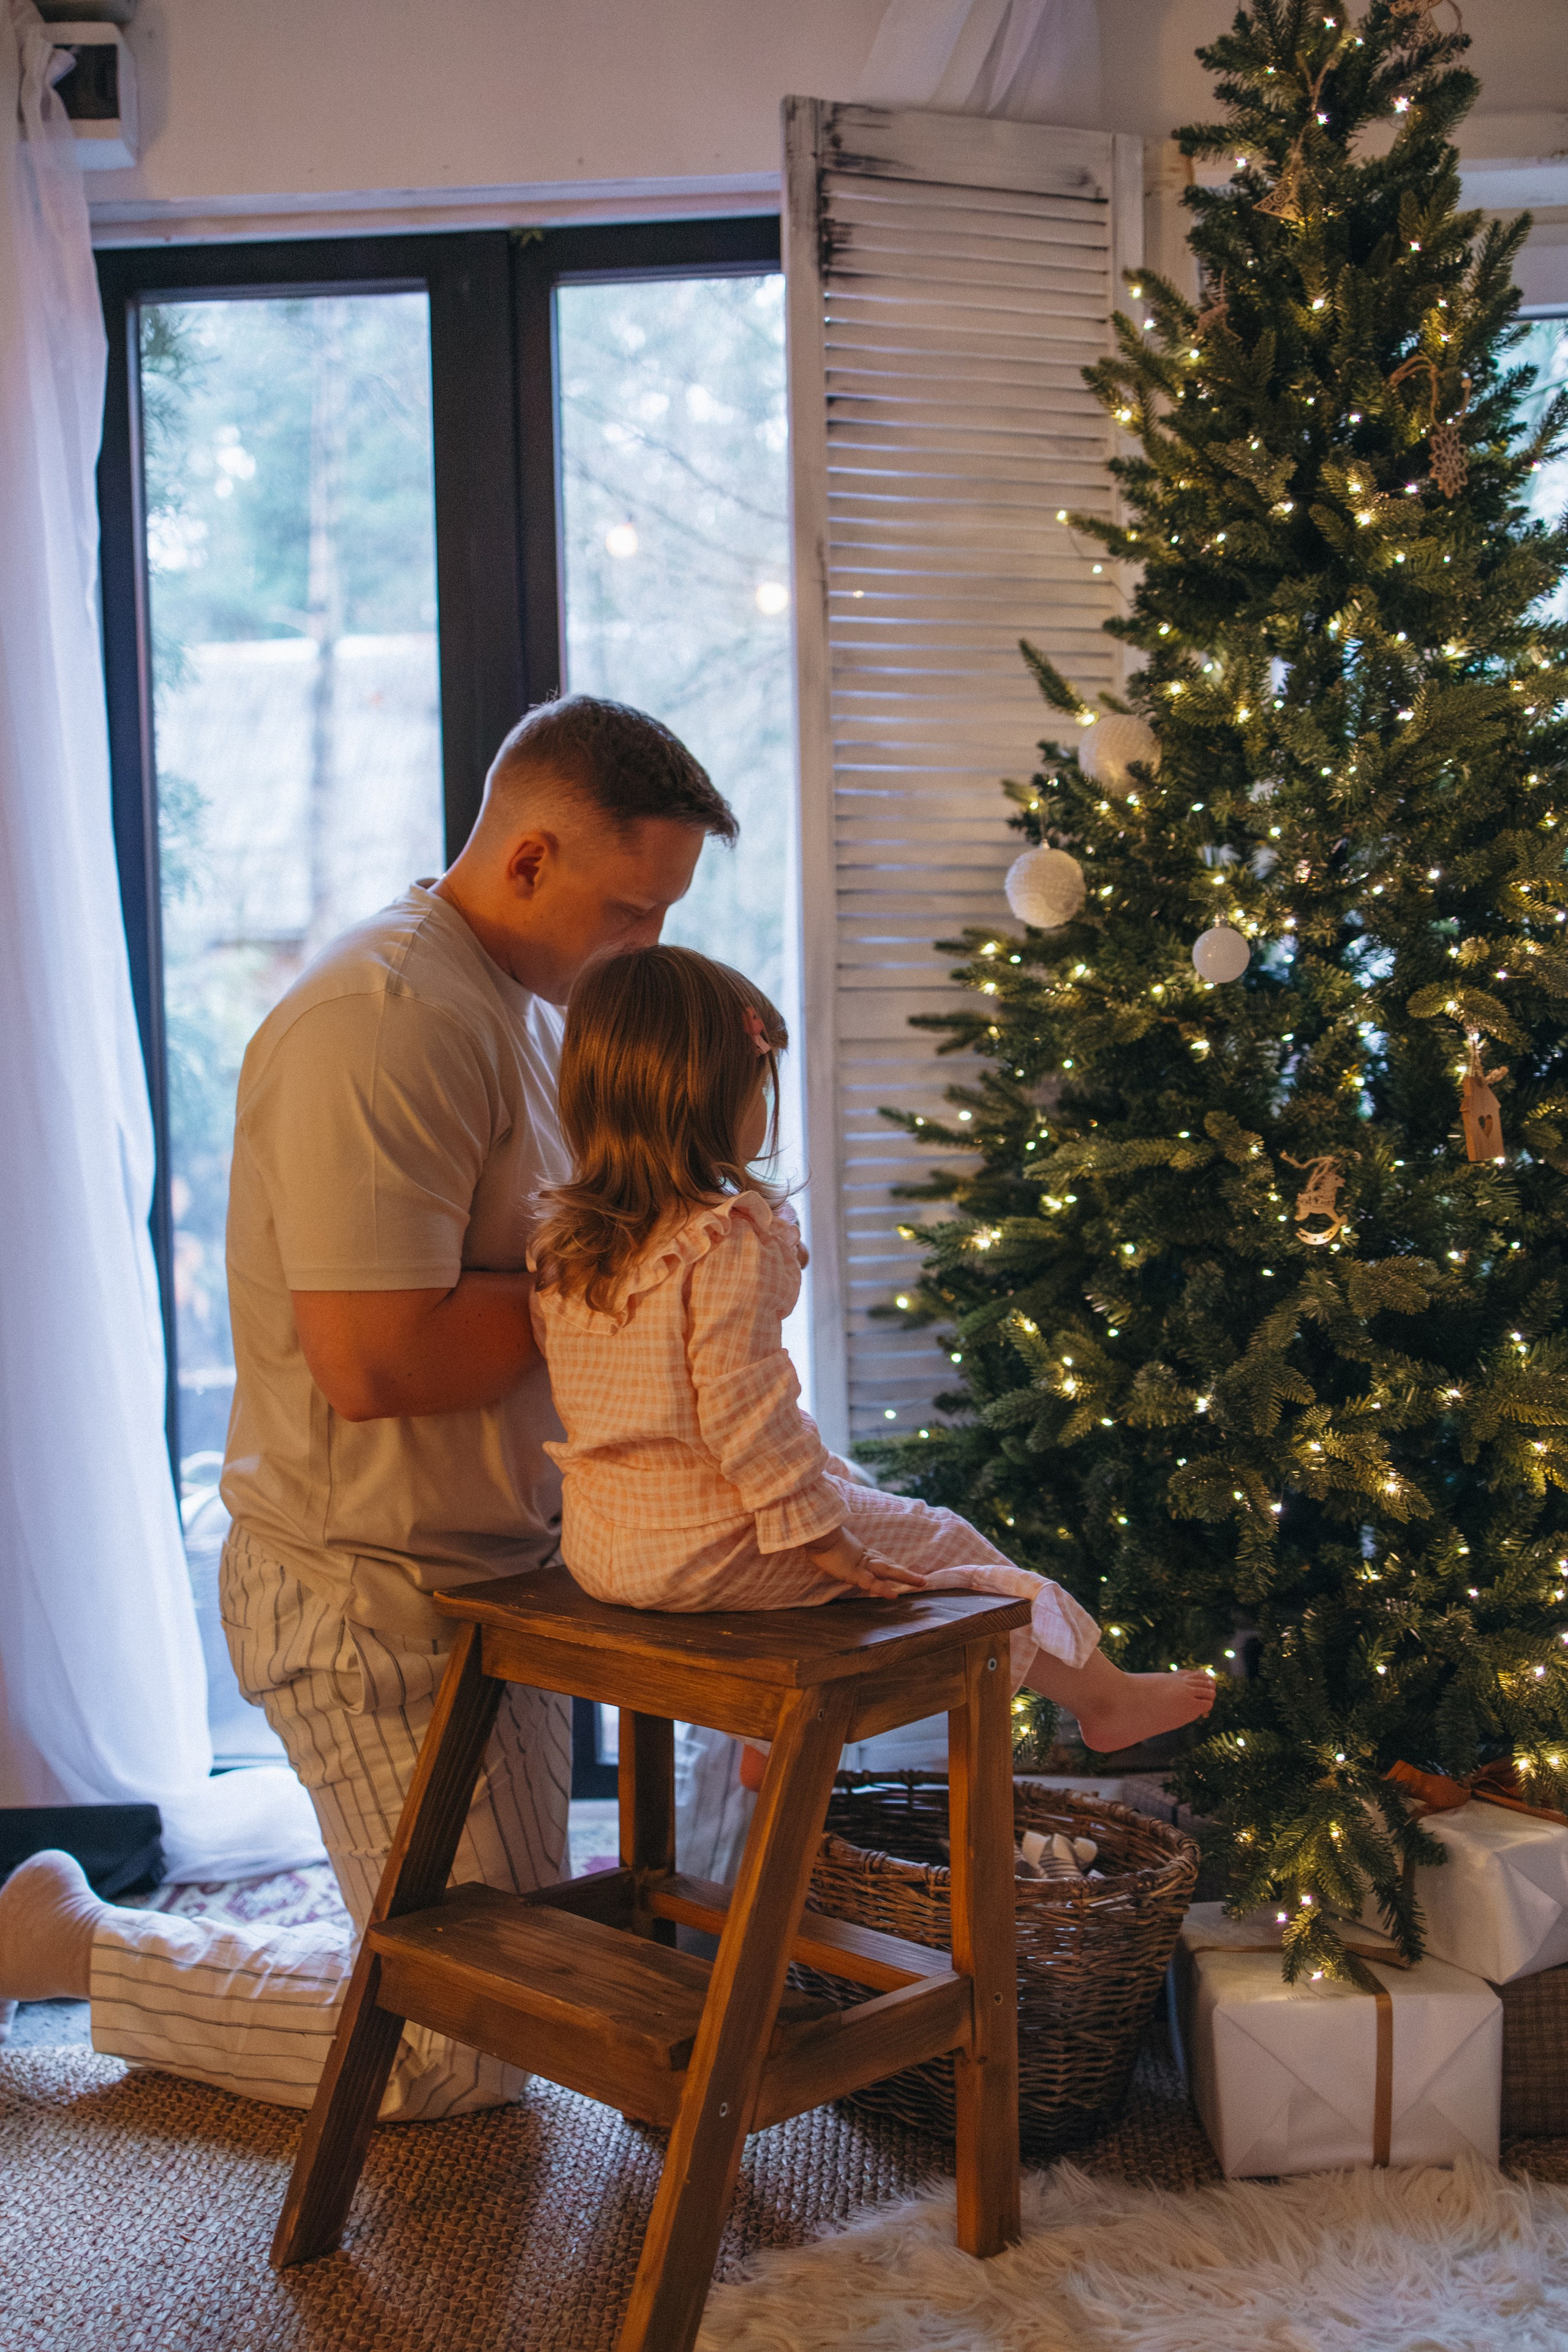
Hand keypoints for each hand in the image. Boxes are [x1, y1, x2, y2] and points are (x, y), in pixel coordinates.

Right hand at [803, 1525, 928, 1598]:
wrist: (813, 1533)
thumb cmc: (818, 1539)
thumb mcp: (829, 1548)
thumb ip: (835, 1550)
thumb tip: (828, 1549)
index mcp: (859, 1552)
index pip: (881, 1561)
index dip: (894, 1567)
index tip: (906, 1571)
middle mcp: (864, 1557)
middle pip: (890, 1566)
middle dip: (906, 1573)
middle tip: (923, 1580)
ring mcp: (860, 1564)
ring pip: (887, 1571)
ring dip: (905, 1577)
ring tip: (921, 1582)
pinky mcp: (852, 1571)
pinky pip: (870, 1582)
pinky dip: (882, 1589)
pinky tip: (893, 1595)